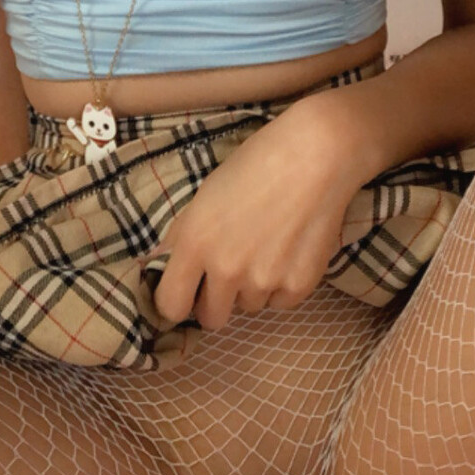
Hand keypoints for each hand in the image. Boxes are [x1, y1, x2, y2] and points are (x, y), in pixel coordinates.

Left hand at [149, 96, 379, 333]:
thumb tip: (158, 265)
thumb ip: (181, 237)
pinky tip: (289, 250)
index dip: (177, 301)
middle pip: (211, 318)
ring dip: (251, 288)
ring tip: (267, 246)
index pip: (171, 306)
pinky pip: (279, 302)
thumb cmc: (256, 165)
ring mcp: (264, 282)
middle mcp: (226, 269)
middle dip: (215, 300)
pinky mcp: (298, 287)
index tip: (186, 292)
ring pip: (248, 307)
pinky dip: (281, 285)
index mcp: (195, 244)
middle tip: (231, 269)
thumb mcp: (206, 194)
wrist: (316, 156)